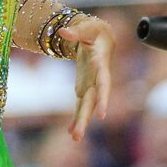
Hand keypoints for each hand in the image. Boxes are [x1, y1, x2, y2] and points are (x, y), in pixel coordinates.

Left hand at [58, 17, 113, 140]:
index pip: (103, 83)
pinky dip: (76, 117)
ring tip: (74, 138)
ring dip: (81, 122)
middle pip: (92, 101)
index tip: (102, 115)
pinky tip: (70, 132)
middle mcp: (98, 79)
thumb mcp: (87, 28)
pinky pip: (81, 105)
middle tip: (77, 137)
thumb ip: (76, 31)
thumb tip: (62, 32)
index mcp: (101, 64)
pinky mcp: (85, 87)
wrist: (102, 38)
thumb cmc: (95, 31)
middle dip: (85, 118)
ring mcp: (92, 85)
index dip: (103, 99)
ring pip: (87, 106)